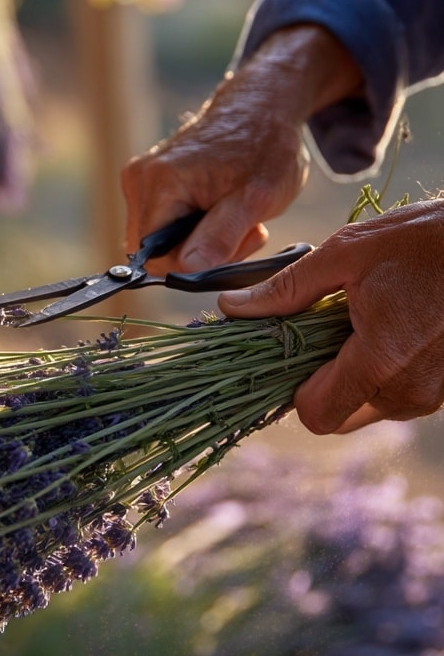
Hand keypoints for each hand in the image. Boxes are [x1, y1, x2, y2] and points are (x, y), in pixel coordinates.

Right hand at [121, 24, 362, 271]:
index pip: (153, 257)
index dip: (191, 264)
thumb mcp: (256, 197)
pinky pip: (161, 226)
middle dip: (198, 253)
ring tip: (233, 216)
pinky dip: (193, 227)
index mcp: (159, 183)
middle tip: (240, 230)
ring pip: (159, 242)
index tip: (230, 244)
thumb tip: (187, 269)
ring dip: (198, 242)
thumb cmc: (264, 146)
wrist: (260, 107)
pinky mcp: (146, 183)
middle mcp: (138, 180)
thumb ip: (221, 236)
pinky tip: (218, 209)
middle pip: (153, 251)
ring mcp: (139, 180)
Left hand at [219, 199, 443, 433]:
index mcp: (381, 363)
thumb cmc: (425, 240)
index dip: (293, 389)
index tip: (290, 351)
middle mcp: (411, 391)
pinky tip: (387, 327)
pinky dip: (383, 370)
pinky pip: (400, 394)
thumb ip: (286, 289)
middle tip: (321, 332)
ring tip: (358, 323)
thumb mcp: (346, 253)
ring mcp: (436, 393)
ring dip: (353, 375)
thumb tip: (232, 307)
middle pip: (339, 415)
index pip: (315, 415)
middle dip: (320, 381)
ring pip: (370, 406)